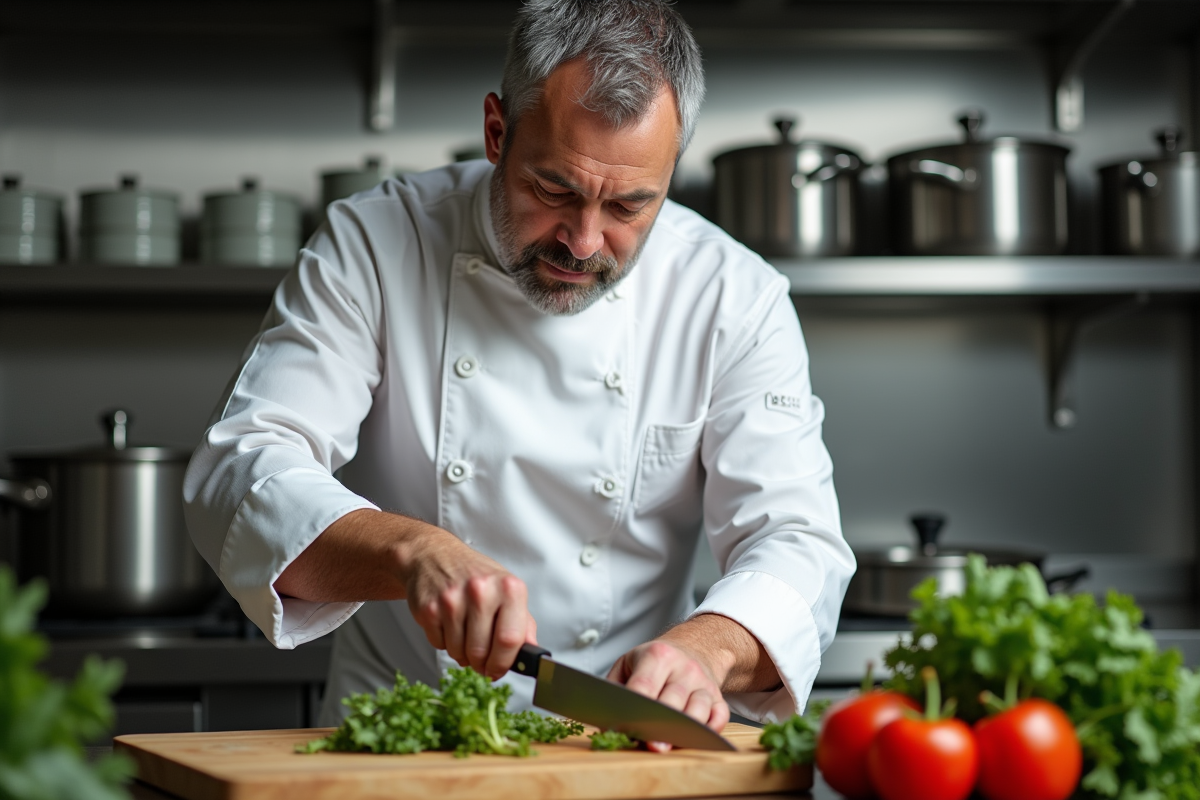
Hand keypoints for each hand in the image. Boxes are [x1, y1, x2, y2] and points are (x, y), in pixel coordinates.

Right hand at [403, 527, 537, 679]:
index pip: (510, 639)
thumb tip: (531, 654)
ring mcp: (452, 599)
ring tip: (464, 635)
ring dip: (462, 654)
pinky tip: (448, 625)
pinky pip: (439, 645)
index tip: (498, 671)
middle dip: (481, 664)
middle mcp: (481, 590)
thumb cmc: (474, 574)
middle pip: (481, 651)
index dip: (503, 663)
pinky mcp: (429, 609)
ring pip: (459, 652)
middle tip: (480, 660)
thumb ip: (523, 624)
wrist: (434, 555)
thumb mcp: (507, 590)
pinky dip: (444, 643)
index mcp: (508, 587)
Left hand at [607, 613, 781, 751]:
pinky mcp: (718, 696)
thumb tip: (605, 722)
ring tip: (669, 744)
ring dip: (685, 730)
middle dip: (660, 725)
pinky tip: (696, 738)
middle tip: (649, 744)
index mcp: (658, 655)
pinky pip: (720, 716)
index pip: (645, 686)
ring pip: (698, 709)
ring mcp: (703, 682)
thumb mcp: (628, 663)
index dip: (636, 709)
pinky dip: (710, 729)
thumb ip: (615, 689)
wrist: (692, 648)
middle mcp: (684, 667)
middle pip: (672, 700)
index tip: (628, 727)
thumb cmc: (654, 661)